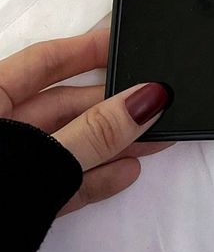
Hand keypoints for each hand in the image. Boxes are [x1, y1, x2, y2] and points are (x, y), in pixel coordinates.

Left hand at [0, 27, 172, 213]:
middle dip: (110, 106)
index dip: (87, 50)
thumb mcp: (34, 158)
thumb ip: (94, 132)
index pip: (43, 61)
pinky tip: (124, 174)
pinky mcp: (8, 208)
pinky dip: (89, 179)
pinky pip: (55, 183)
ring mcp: (1, 171)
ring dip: (109, 145)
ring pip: (62, 147)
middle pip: (58, 106)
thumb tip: (148, 98)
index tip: (127, 43)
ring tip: (155, 142)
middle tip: (158, 104)